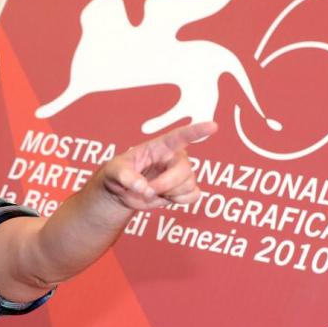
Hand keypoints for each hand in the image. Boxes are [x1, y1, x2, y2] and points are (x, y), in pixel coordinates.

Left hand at [101, 121, 216, 209]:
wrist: (122, 191)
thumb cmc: (118, 174)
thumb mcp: (114, 171)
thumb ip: (126, 177)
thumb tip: (144, 187)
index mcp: (160, 146)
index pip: (180, 136)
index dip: (196, 131)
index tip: (213, 126)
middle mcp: (175, 157)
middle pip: (184, 170)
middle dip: (165, 184)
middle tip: (146, 190)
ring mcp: (182, 173)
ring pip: (188, 185)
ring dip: (168, 193)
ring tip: (152, 190)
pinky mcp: (185, 189)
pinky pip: (193, 196)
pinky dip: (178, 200)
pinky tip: (166, 196)